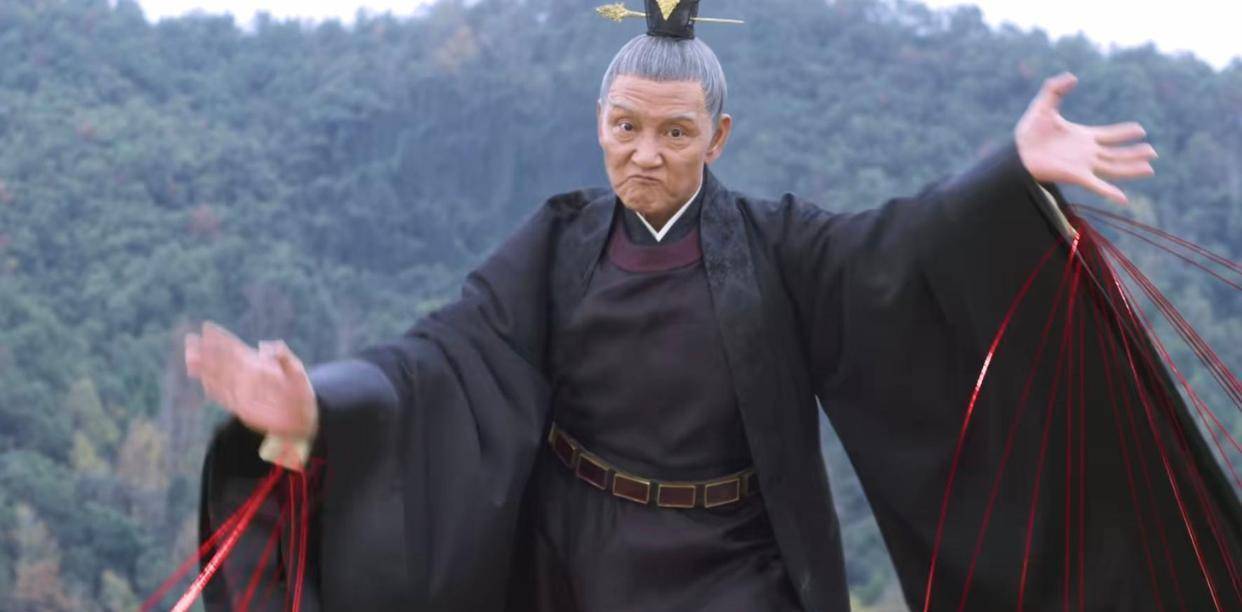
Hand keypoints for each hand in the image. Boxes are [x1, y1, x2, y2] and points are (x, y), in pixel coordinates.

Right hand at [185, 322, 316, 438]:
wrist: (303, 417)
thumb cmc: (300, 390)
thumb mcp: (295, 370)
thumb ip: (282, 356)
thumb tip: (262, 345)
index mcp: (259, 364)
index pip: (236, 348)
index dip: (222, 338)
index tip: (208, 327)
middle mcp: (247, 376)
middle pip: (222, 360)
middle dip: (207, 350)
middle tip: (190, 340)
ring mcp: (243, 391)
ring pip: (219, 377)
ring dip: (205, 368)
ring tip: (190, 359)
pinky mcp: (242, 407)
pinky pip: (224, 396)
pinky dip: (214, 388)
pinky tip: (204, 381)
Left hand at [1015, 72, 1157, 204]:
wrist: (1017, 153)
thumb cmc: (1028, 132)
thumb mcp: (1044, 105)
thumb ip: (1055, 88)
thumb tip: (1072, 77)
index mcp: (1082, 137)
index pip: (1108, 135)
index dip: (1124, 132)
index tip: (1140, 129)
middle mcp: (1086, 152)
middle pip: (1116, 154)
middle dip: (1134, 153)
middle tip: (1153, 152)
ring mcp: (1083, 165)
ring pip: (1113, 168)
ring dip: (1131, 168)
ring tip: (1150, 168)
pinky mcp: (1076, 176)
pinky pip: (1097, 186)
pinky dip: (1110, 192)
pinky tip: (1124, 200)